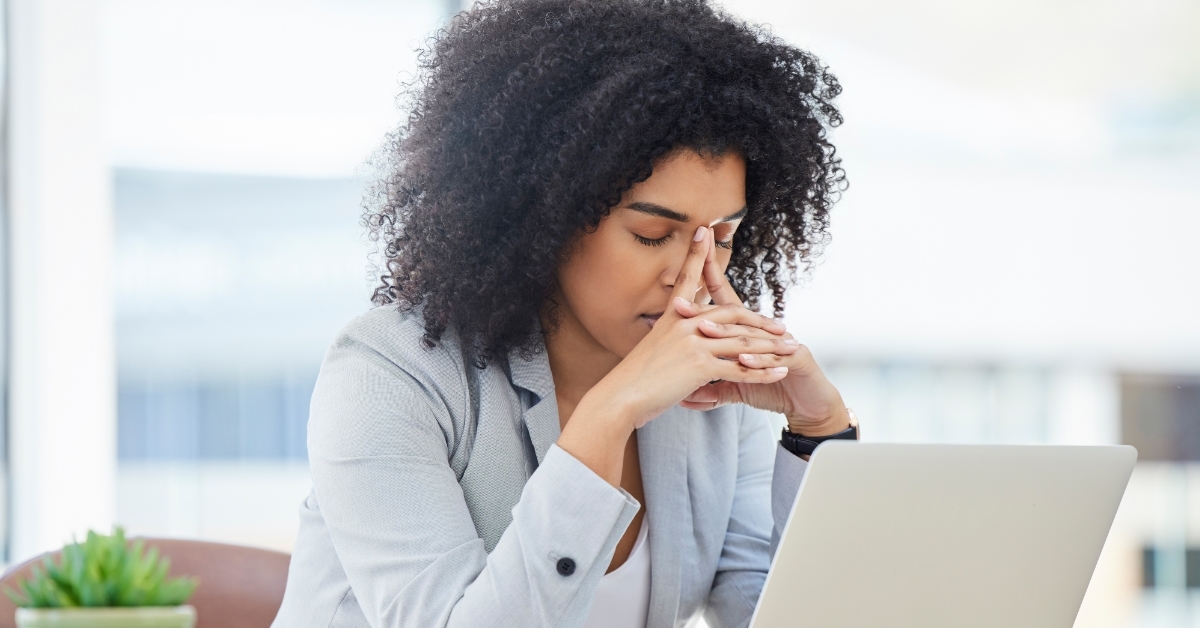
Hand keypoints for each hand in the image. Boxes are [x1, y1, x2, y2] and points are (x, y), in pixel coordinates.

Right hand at [583, 226, 797, 430]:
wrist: (620, 397)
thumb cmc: (633, 378)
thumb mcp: (652, 348)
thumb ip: (670, 338)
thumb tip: (678, 335)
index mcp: (673, 317)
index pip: (688, 279)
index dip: (698, 255)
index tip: (705, 231)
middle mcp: (684, 324)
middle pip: (732, 314)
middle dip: (760, 321)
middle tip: (782, 326)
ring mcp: (693, 343)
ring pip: (742, 342)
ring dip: (771, 347)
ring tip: (791, 349)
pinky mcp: (700, 365)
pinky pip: (740, 367)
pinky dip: (764, 371)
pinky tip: (781, 372)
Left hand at [674, 229, 850, 436]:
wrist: (809, 406)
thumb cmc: (772, 390)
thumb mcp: (737, 389)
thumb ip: (712, 390)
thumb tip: (682, 398)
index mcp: (747, 334)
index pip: (722, 308)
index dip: (702, 296)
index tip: (673, 292)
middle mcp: (763, 332)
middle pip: (731, 316)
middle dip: (705, 309)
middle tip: (679, 306)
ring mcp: (781, 342)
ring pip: (749, 336)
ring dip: (725, 333)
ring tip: (702, 330)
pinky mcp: (798, 357)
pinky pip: (775, 358)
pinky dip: (757, 361)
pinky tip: (741, 361)